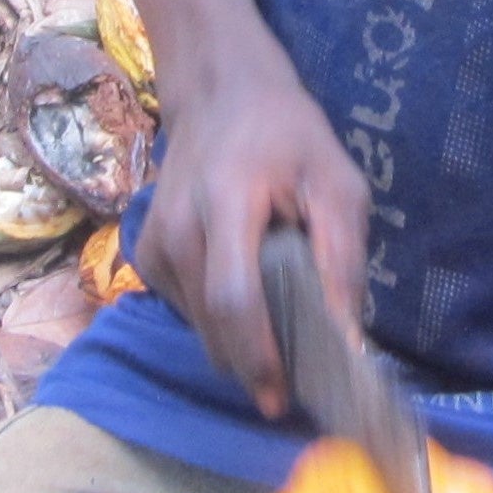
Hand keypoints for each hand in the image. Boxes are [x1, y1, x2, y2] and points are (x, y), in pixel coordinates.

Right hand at [135, 62, 369, 418]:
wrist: (220, 94)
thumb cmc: (288, 136)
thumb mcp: (336, 183)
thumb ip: (341, 258)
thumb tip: (346, 339)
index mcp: (226, 201)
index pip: (233, 296)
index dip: (258, 355)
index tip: (284, 398)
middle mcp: (177, 225)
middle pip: (211, 323)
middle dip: (253, 367)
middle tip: (295, 392)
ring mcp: (154, 241)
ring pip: (197, 325)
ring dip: (238, 349)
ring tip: (280, 347)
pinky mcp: (146, 254)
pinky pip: (186, 310)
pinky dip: (219, 324)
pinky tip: (249, 304)